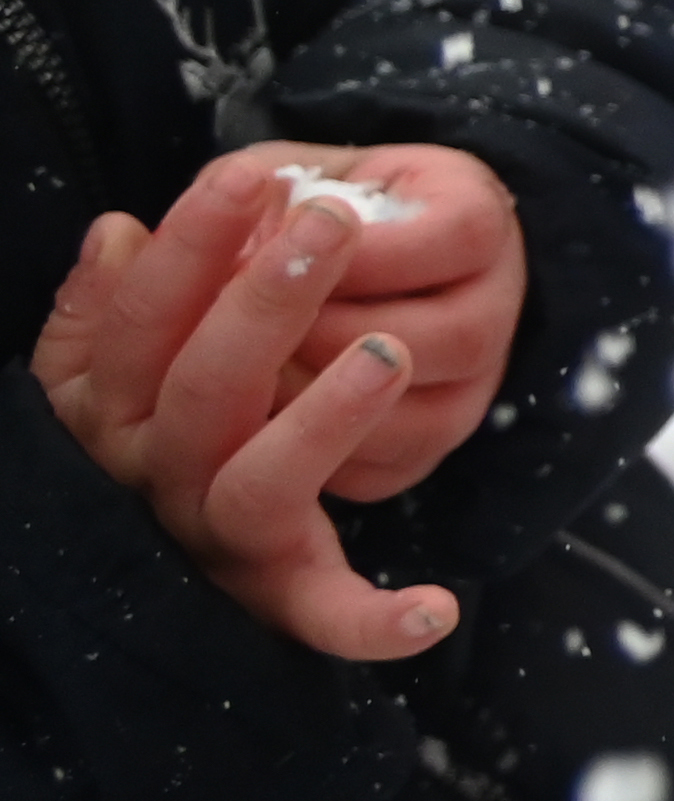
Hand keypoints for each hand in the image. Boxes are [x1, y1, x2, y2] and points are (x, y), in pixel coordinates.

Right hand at [34, 144, 525, 656]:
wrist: (149, 527)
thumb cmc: (150, 402)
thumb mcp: (108, 350)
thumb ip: (107, 301)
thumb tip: (115, 233)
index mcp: (110, 411)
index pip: (142, 321)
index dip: (193, 246)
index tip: (254, 177)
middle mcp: (158, 477)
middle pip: (206, 389)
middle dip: (264, 302)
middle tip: (328, 222)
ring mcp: (216, 536)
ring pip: (260, 486)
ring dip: (323, 421)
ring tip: (386, 351)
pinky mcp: (275, 589)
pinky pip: (319, 617)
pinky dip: (373, 623)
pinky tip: (438, 607)